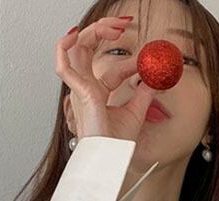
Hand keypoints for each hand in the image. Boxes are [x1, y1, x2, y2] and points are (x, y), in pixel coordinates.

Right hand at [56, 17, 160, 140]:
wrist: (111, 158)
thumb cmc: (116, 144)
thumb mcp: (137, 111)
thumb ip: (145, 92)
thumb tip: (155, 77)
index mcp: (97, 95)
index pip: (111, 69)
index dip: (129, 63)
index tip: (147, 63)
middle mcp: (86, 90)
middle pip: (87, 49)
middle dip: (104, 30)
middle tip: (123, 24)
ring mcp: (81, 90)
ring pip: (76, 50)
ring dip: (93, 32)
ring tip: (113, 27)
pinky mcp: (80, 94)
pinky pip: (63, 67)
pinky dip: (63, 49)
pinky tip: (74, 35)